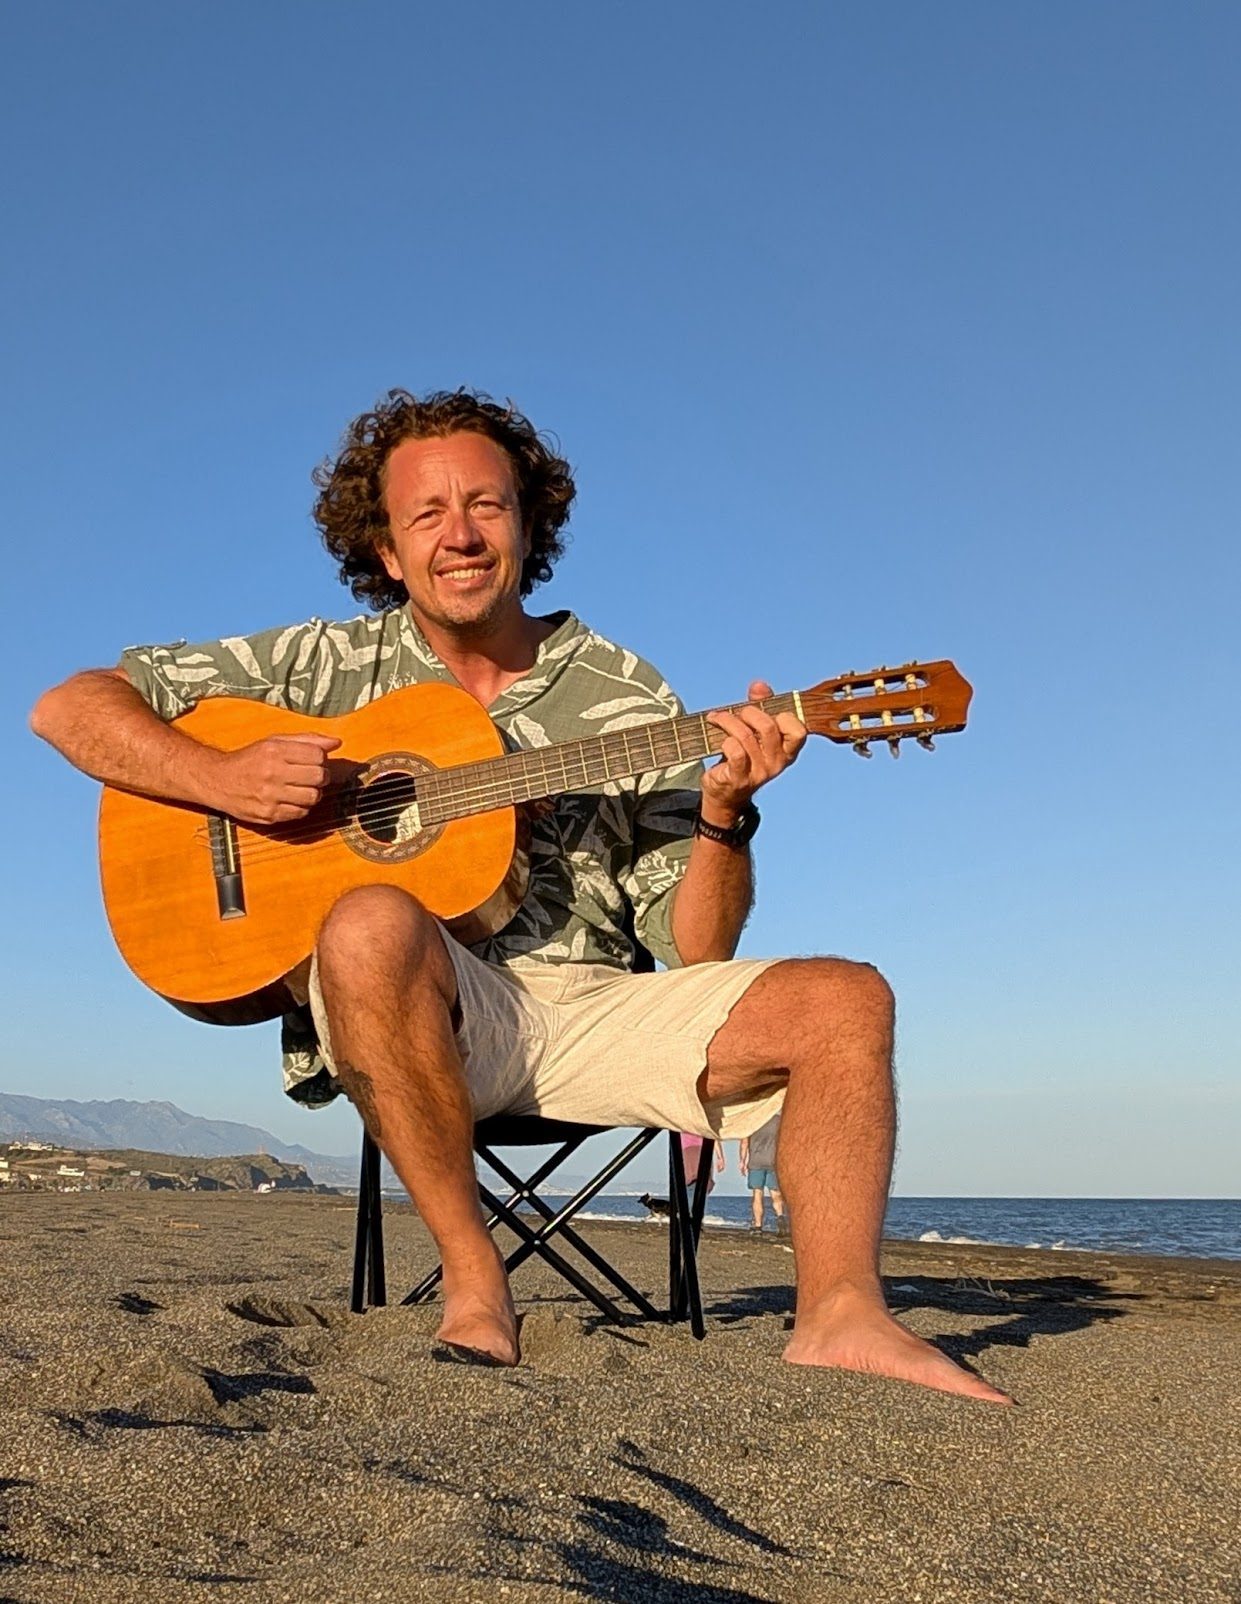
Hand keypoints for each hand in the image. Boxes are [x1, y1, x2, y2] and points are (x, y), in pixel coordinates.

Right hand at [208, 733, 341, 823]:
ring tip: (303, 788)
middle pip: (319, 776)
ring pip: (313, 797)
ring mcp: (270, 796)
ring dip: (314, 793)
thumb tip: (336, 742)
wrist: (218, 781)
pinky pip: (301, 813)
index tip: (315, 760)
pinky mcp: (268, 814)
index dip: (321, 758)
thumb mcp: (274, 742)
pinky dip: (302, 807)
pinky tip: (292, 799)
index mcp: (274, 751)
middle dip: (321, 776)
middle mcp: (272, 773)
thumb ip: (306, 740)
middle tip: (313, 776)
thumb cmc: (250, 759)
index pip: (317, 754)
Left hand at [701, 680, 805, 823]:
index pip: (799, 730)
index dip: (783, 715)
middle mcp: (777, 763)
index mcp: (787, 750)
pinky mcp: (739, 778)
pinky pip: (735, 753)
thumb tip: (759, 685)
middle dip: (749, 712)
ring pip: (746, 736)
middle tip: (737, 714)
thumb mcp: (755, 730)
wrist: (725, 793)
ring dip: (727, 721)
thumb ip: (761, 706)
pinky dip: (724, 741)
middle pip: (768, 727)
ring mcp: (759, 773)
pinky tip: (719, 739)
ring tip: (717, 718)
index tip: (767, 710)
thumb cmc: (742, 756)